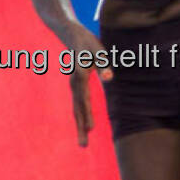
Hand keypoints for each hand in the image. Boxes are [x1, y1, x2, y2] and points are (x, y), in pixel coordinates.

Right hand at [64, 23, 112, 147]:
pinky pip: (77, 104)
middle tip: (83, 146)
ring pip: (76, 108)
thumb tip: (109, 78)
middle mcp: (74, 83)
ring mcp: (73, 84)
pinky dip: (80, 116)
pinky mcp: (75, 84)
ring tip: (83, 142)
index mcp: (80, 76)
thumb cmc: (87, 42)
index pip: (84, 100)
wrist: (70, 33)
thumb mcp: (97, 50)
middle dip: (80, 127)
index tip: (91, 130)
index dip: (87, 115)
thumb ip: (104, 64)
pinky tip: (83, 125)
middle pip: (77, 109)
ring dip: (79, 125)